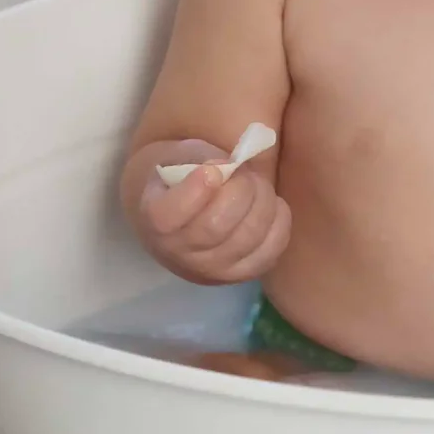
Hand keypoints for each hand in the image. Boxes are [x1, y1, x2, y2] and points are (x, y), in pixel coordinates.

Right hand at [134, 139, 290, 284]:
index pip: (169, 217)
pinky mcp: (241, 275)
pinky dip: (279, 221)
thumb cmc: (180, 181)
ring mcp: (211, 271)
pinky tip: (271, 205)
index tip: (213, 170)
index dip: (196, 190)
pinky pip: (270, 251)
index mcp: (155, 222)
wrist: (182, 220)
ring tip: (257, 185)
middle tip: (243, 172)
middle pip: (216, 225)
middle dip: (240, 188)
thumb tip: (229, 167)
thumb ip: (199, 158)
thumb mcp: (179, 159)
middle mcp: (179, 254)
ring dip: (263, 200)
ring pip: (248, 237)